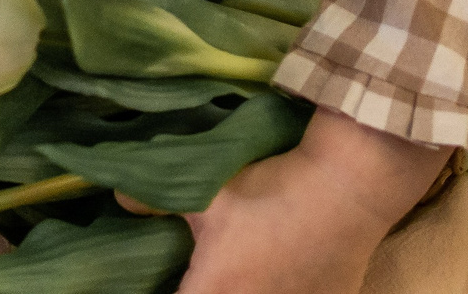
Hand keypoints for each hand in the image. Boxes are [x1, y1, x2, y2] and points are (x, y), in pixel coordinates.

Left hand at [171, 109, 448, 293]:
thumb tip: (120, 198)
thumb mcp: (207, 192)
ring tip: (242, 274)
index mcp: (216, 292)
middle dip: (205, 291)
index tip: (170, 283)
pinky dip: (282, 290)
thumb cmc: (271, 188)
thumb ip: (157, 199)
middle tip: (202, 274)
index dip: (168, 293)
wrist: (348, 185)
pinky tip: (279, 274)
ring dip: (244, 290)